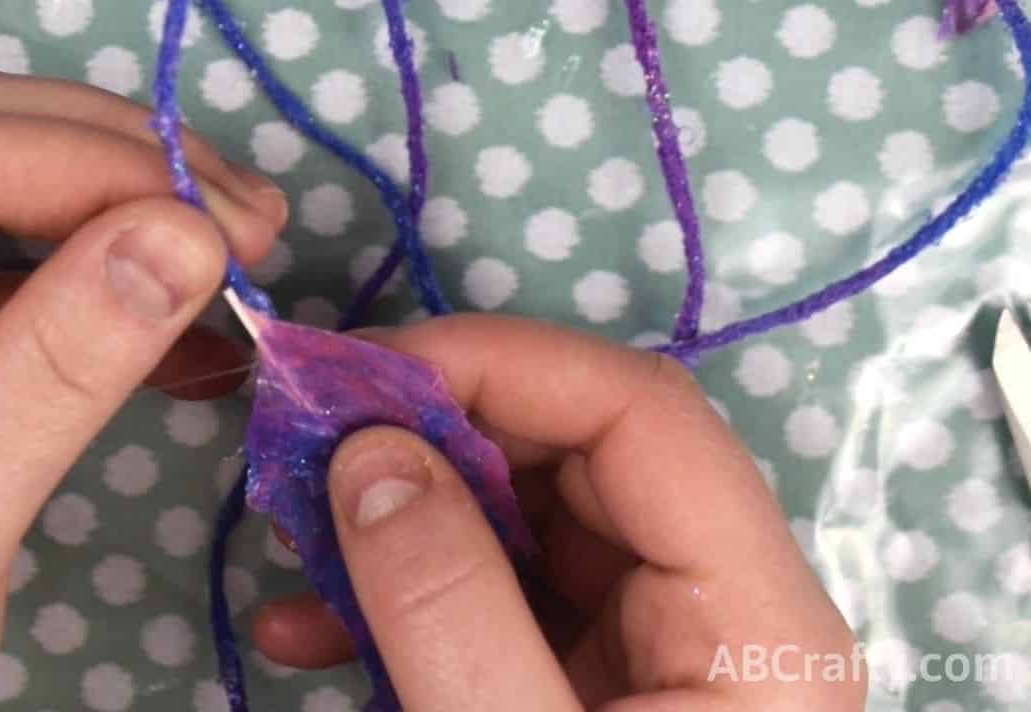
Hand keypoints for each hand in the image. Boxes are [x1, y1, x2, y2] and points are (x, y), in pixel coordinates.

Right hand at [253, 316, 864, 710]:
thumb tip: (369, 452)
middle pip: (579, 452)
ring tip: (290, 527)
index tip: (363, 373)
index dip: (503, 365)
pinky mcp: (580, 682)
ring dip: (400, 506)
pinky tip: (304, 626)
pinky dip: (394, 588)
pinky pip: (491, 592)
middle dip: (433, 429)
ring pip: (523, 515)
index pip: (642, 416)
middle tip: (306, 435)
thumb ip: (448, 610)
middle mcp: (714, 608)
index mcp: (755, 619)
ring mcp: (645, 645)